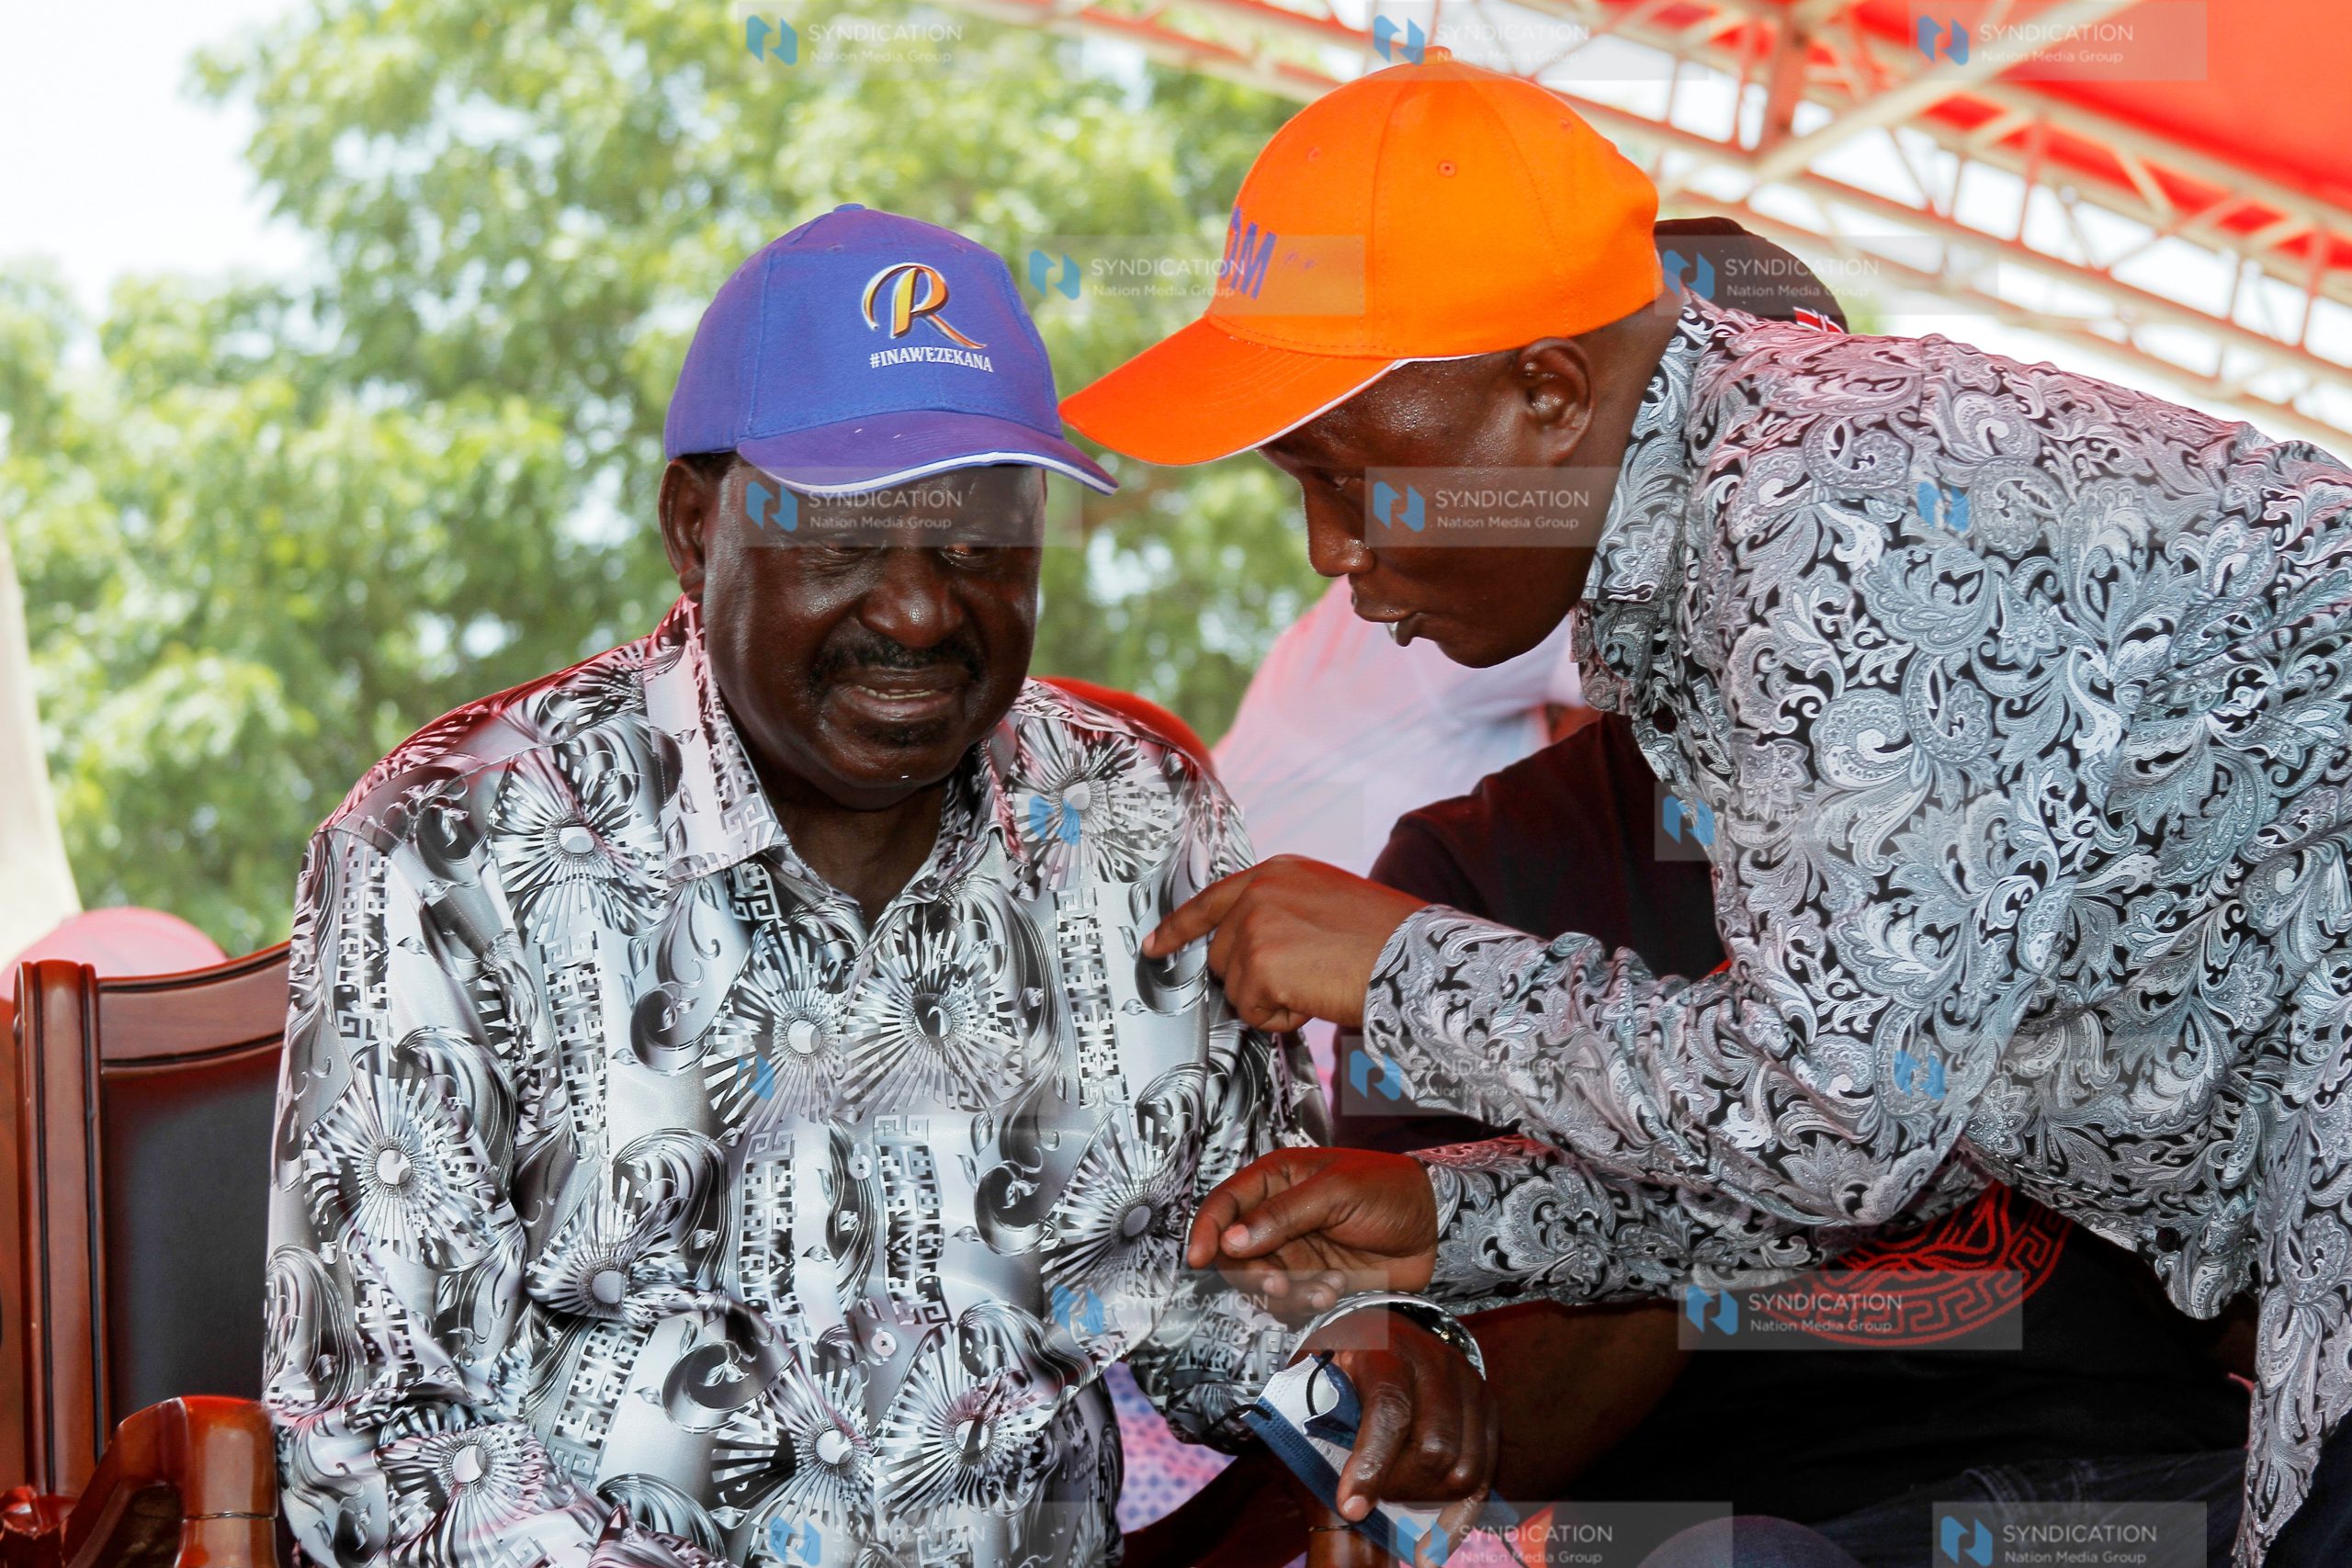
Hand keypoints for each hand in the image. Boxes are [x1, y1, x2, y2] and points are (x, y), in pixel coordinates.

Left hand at [1141, 855, 1426, 1030]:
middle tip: (1309, 976)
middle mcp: (1260, 891)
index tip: (1154, 945)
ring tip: (1319, 981)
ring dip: (1272, 998)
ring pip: (1236, 986)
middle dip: (1256, 978)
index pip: (1212, 900)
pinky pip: (1253, 1011)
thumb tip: (1252, 947)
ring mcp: (1254, 926)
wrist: (1415, 959)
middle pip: (1223, 954)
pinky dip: (1283, 1018)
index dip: (1179, 928)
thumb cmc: (1388, 940)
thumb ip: (1283, 913)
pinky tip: (1316, 997)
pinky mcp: (1258, 963)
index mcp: (1278, 871)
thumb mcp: (1327, 902)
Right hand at [1188, 1148, 1441, 1316]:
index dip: (1207, 1230)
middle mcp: (1277, 1219)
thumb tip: (1232, 1240)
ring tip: (1327, 1288)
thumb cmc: (1389, 1190)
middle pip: (1236, 1254)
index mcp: (1276, 1181)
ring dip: (1289, 1294)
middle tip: (1281, 1285)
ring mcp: (1295, 1253)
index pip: (1225, 1204)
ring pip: (1264, 1285)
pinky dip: (1310, 1304)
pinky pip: (1293, 1304)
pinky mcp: (1314, 1282)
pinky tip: (1339, 1290)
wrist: (1435, 1225)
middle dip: (1255, 1274)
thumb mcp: (1338, 1190)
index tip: (1199, 1258)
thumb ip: (1284, 1214)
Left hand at [1309, 1311, 1496, 1565]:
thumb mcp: (1314, 1366)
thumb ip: (1305, 1405)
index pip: (1389, 1409)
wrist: (1384, 1328)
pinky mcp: (1487, 1408)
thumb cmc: (1341, 1356)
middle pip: (1434, 1447)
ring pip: (1464, 1467)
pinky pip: (1485, 1474)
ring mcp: (1468, 1384)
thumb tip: (1298, 1451)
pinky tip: (1436, 1541)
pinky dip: (1460, 1513)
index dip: (1371, 1463)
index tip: (1350, 1506)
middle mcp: (1436, 1361)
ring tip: (1395, 1493)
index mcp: (1385, 1346)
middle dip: (1399, 1485)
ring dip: (1427, 1497)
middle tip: (1373, 1494)